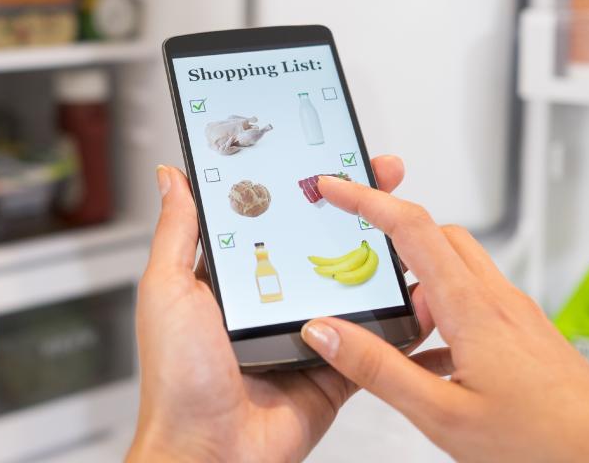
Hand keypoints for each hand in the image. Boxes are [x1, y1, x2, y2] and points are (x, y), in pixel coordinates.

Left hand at [128, 156, 430, 462]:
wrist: (208, 453)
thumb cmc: (176, 379)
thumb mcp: (168, 289)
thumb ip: (178, 232)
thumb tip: (170, 177)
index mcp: (233, 276)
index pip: (274, 215)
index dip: (302, 185)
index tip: (329, 155)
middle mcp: (271, 298)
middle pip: (322, 242)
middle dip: (356, 210)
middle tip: (383, 177)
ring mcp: (307, 332)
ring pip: (354, 284)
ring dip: (383, 257)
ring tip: (411, 224)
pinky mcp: (335, 367)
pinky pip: (373, 340)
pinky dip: (399, 320)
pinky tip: (420, 292)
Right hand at [300, 176, 588, 462]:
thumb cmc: (545, 442)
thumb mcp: (442, 414)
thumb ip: (378, 370)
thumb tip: (326, 333)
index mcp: (471, 309)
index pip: (410, 228)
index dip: (366, 199)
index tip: (335, 186)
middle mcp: (496, 300)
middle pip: (437, 235)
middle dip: (391, 227)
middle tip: (356, 238)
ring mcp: (515, 315)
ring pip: (458, 267)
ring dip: (419, 275)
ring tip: (390, 315)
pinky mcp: (526, 335)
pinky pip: (475, 301)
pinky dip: (443, 308)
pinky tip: (430, 355)